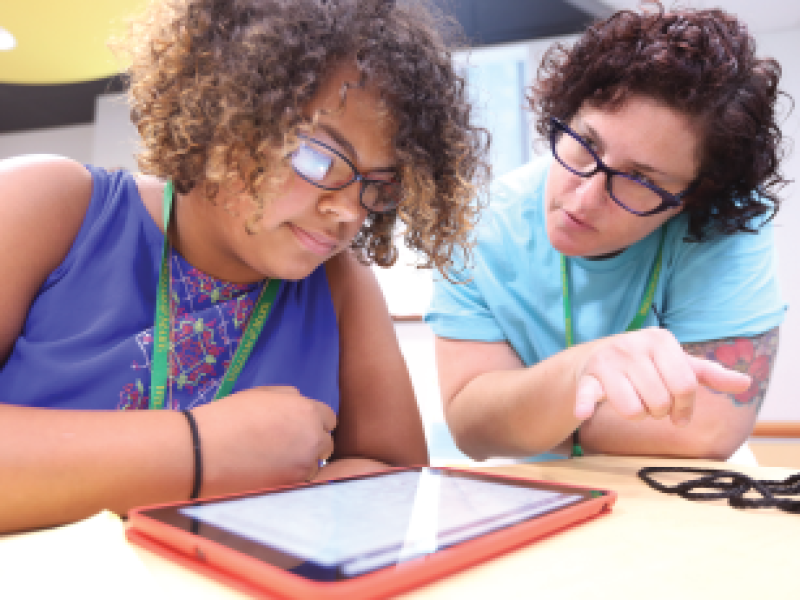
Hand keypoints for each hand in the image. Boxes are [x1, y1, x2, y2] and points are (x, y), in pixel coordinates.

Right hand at [192, 386, 336, 495]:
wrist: (206, 449)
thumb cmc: (229, 416)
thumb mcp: (262, 394)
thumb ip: (288, 398)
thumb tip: (299, 403)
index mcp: (306, 409)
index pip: (329, 419)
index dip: (314, 424)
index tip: (301, 431)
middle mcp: (313, 435)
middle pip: (326, 443)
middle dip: (312, 444)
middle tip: (288, 448)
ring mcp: (306, 462)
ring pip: (316, 464)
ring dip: (303, 463)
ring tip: (277, 463)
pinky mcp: (294, 484)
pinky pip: (303, 481)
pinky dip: (292, 479)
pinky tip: (272, 475)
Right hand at [573, 328, 750, 425]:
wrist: (594, 358)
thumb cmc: (643, 363)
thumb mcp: (675, 362)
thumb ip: (709, 373)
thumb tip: (746, 383)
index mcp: (659, 339)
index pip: (685, 385)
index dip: (685, 406)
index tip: (679, 412)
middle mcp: (632, 346)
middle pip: (660, 401)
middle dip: (659, 411)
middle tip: (651, 403)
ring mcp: (608, 362)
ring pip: (633, 410)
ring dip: (636, 416)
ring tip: (633, 403)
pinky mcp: (587, 378)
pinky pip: (588, 395)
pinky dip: (586, 405)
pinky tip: (584, 413)